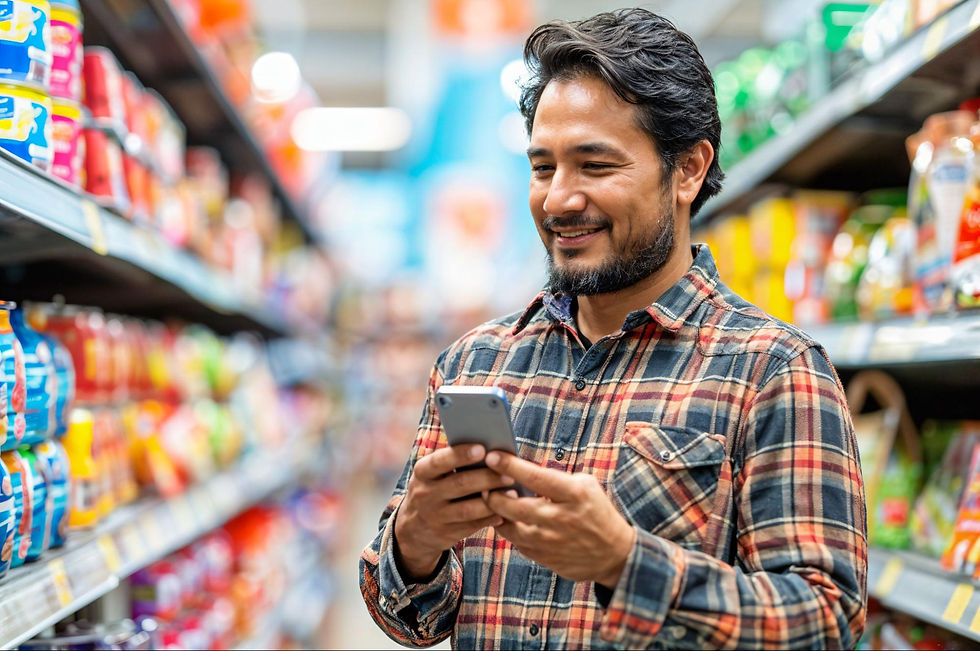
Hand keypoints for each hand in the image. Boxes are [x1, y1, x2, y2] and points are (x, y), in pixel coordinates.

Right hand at [394, 444, 515, 580]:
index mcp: (422, 473)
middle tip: (509, 473)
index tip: (482, 449)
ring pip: (469, 508)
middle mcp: (426, 494)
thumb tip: (488, 452)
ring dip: (493, 500)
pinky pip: (472, 526)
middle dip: (487, 478)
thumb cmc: (433, 489)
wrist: (413, 529)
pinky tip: (504, 512)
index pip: (440, 461)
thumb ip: (452, 463)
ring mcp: (435, 516)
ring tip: (513, 492)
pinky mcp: (445, 534)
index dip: (461, 455)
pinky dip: (490, 518)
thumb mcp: (432, 475)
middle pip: (461, 484)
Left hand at [484, 451, 635, 588]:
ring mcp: (551, 541)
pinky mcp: (545, 558)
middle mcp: (561, 518)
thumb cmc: (596, 511)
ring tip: (491, 502)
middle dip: (493, 494)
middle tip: (484, 484)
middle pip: (514, 506)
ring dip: (496, 513)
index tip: (492, 456)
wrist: (614, 554)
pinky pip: (516, 543)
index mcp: (573, 494)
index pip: (535, 477)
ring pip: (510, 528)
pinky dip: (508, 530)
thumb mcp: (585, 486)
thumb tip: (521, 471)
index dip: (510, 466)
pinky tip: (505, 519)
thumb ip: (556, 478)